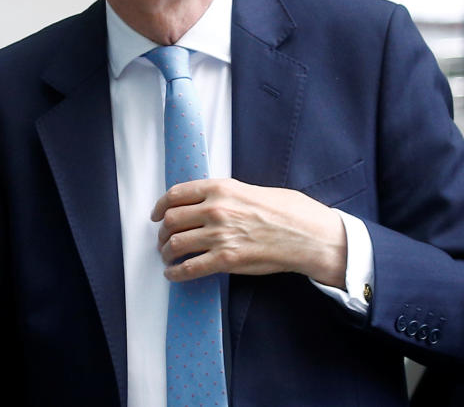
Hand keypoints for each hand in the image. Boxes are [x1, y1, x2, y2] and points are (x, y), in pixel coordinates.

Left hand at [150, 179, 346, 288]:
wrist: (307, 234)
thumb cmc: (287, 210)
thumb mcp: (250, 189)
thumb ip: (224, 195)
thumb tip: (204, 204)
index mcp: (220, 188)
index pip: (176, 194)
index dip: (160, 206)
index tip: (156, 215)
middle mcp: (215, 209)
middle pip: (171, 220)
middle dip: (162, 233)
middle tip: (163, 239)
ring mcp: (219, 235)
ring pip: (175, 244)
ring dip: (166, 252)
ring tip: (168, 257)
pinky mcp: (226, 259)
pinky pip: (189, 268)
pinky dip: (176, 273)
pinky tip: (174, 274)